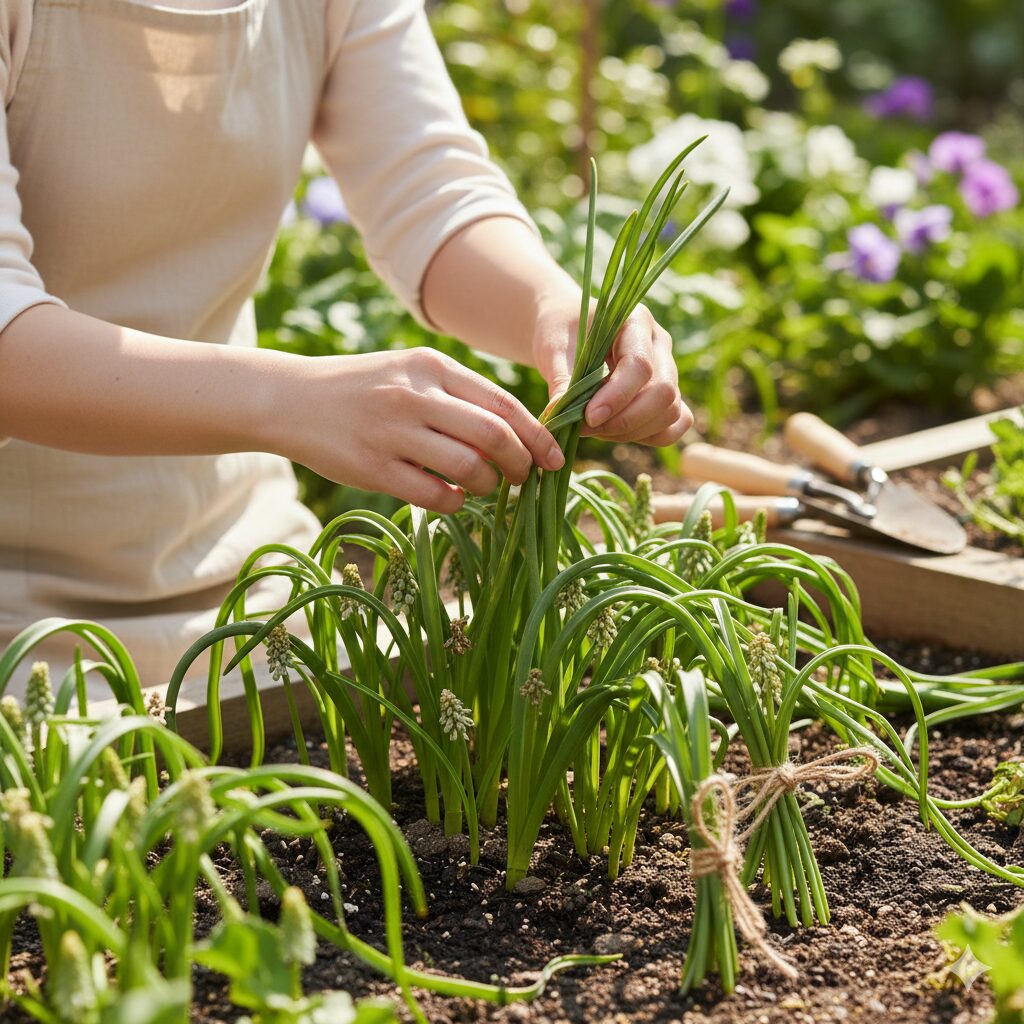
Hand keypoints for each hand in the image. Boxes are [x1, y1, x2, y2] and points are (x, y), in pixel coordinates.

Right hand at [275, 349, 563, 513]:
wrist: (288, 398)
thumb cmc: (362, 388)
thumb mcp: (410, 373)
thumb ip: (457, 397)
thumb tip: (514, 436)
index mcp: (431, 366)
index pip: (503, 403)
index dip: (537, 435)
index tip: (555, 458)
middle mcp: (415, 395)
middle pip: (494, 435)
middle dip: (521, 463)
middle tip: (523, 477)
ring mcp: (393, 432)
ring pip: (468, 467)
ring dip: (488, 484)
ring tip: (484, 486)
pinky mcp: (372, 468)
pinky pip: (434, 494)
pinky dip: (455, 502)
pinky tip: (452, 497)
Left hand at [533, 296, 692, 445]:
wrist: (567, 334)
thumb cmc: (560, 335)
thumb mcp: (553, 350)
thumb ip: (561, 381)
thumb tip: (561, 414)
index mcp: (635, 322)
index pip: (639, 365)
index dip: (617, 397)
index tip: (589, 417)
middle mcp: (659, 344)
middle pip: (663, 392)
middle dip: (625, 420)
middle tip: (587, 428)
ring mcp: (668, 369)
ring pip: (671, 412)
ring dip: (632, 431)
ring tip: (595, 429)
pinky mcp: (667, 394)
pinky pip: (676, 423)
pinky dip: (649, 436)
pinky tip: (617, 434)